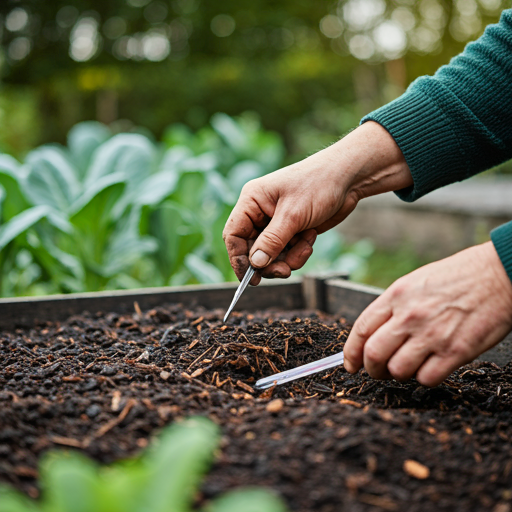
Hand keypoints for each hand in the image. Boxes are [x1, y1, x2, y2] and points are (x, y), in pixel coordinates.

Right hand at [223, 121, 412, 283]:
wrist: (348, 178)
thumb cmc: (318, 185)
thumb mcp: (293, 215)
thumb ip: (272, 241)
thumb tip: (255, 264)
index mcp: (252, 201)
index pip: (233, 235)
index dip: (238, 259)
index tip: (250, 278)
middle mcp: (260, 213)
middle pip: (252, 250)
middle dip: (269, 263)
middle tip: (285, 271)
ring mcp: (276, 223)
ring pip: (271, 255)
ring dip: (288, 258)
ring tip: (305, 245)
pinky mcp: (291, 231)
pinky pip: (287, 253)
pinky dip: (299, 252)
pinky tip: (310, 238)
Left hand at [344, 242, 511, 385]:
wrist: (498, 273)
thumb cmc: (457, 276)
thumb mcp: (415, 282)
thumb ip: (393, 307)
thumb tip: (374, 334)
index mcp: (396, 296)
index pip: (361, 330)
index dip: (350, 353)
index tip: (350, 364)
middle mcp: (410, 316)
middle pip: (374, 355)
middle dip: (371, 369)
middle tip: (377, 371)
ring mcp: (432, 334)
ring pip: (397, 371)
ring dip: (399, 375)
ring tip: (408, 366)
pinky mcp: (456, 351)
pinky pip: (427, 378)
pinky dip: (424, 379)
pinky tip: (430, 368)